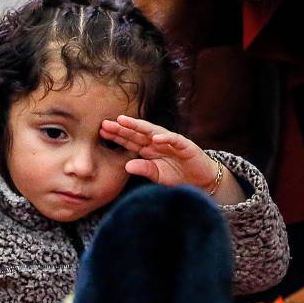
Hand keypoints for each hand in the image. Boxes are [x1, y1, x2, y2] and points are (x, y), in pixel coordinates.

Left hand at [100, 115, 245, 203]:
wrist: (201, 180)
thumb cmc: (178, 176)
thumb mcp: (157, 175)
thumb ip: (144, 169)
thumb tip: (127, 166)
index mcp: (149, 149)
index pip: (130, 141)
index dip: (116, 136)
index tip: (101, 132)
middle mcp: (157, 142)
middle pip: (137, 133)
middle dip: (122, 128)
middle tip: (105, 123)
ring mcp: (171, 142)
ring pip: (153, 131)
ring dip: (139, 126)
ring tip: (124, 121)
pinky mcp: (185, 146)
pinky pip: (174, 140)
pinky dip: (166, 138)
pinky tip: (156, 138)